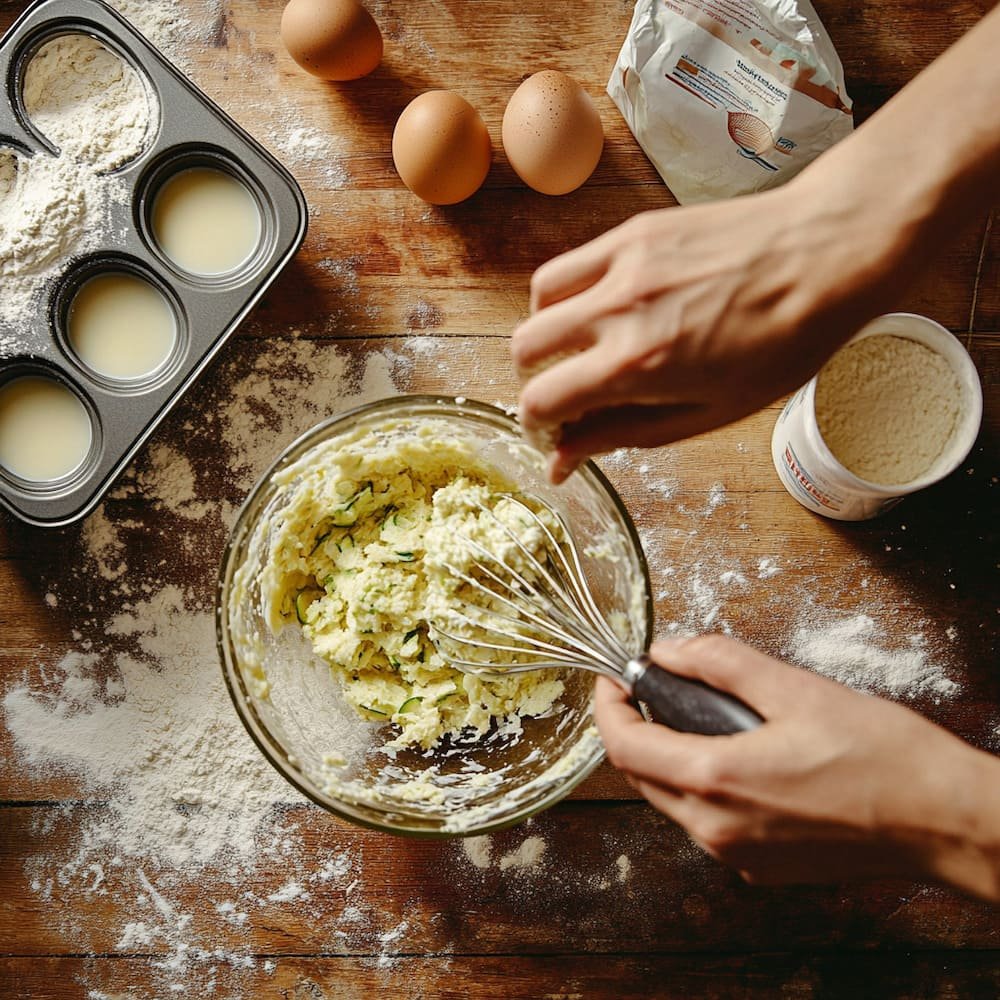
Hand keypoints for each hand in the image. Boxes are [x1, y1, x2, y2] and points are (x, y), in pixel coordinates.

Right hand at [513, 171, 900, 482]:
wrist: (827, 255)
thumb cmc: (784, 343)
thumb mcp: (709, 412)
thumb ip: (625, 434)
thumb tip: (564, 460)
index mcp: (636, 364)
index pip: (541, 400)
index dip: (538, 427)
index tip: (554, 435)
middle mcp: (617, 310)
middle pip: (525, 348)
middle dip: (536, 381)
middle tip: (569, 393)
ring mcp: (622, 262)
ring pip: (539, 300)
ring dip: (546, 332)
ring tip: (584, 346)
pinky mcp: (634, 230)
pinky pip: (571, 263)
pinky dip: (569, 293)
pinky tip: (604, 307)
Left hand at [594, 635, 999, 899]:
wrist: (943, 823)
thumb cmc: (882, 756)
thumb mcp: (795, 688)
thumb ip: (721, 662)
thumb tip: (670, 651)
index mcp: (717, 780)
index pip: (624, 747)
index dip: (607, 708)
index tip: (612, 681)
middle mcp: (716, 829)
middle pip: (640, 776)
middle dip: (634, 731)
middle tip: (651, 692)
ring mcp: (738, 856)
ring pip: (671, 802)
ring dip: (668, 759)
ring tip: (695, 718)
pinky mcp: (761, 869)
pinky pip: (707, 824)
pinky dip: (702, 788)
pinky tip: (737, 758)